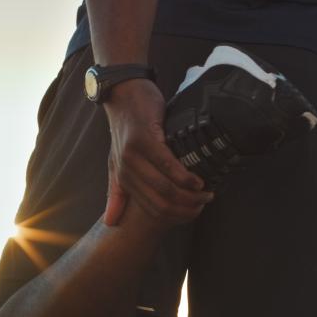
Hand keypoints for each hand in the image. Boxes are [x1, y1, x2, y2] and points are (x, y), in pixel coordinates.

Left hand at [103, 78, 210, 226]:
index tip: (194, 213)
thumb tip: (110, 222)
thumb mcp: (117, 164)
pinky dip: (185, 175)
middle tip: (204, 203)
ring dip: (189, 194)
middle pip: (160, 202)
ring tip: (206, 193)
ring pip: (165, 187)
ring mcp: (135, 156)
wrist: (123, 94)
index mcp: (122, 180)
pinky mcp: (145, 139)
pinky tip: (197, 179)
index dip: (175, 217)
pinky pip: (167, 164)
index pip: (152, 210)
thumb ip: (117, 193)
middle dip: (186, 208)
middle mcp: (126, 171)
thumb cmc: (125, 130)